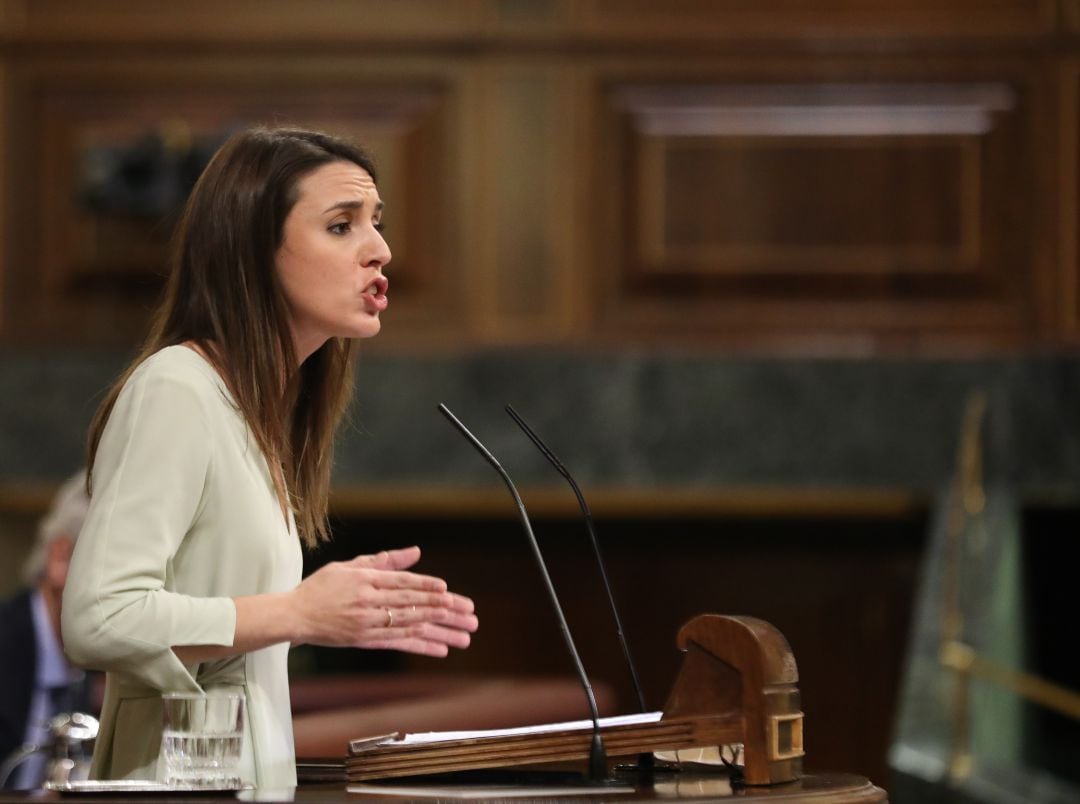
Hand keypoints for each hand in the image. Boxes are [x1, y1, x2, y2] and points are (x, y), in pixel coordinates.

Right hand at [290, 546, 477, 656]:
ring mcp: (367, 623)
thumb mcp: (350, 566)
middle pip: (413, 604)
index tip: (447, 590)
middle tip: (468, 613)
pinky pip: (398, 642)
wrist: (294, 615)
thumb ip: (384, 560)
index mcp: (366, 579)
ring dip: (440, 630)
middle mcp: (368, 601)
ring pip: (410, 625)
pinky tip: (440, 648)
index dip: (426, 586)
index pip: (403, 583)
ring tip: (463, 633)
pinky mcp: (365, 640)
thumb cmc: (322, 587)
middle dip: (444, 609)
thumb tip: (415, 551)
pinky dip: (421, 644)